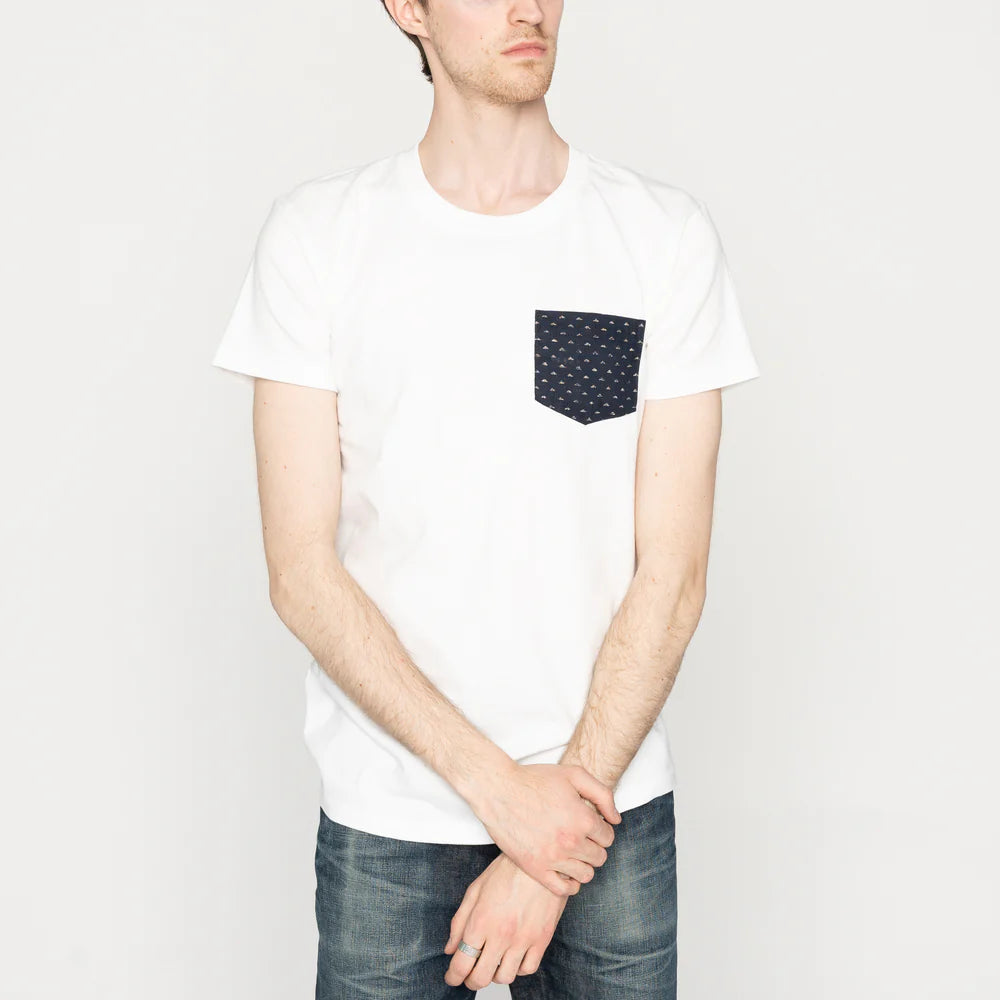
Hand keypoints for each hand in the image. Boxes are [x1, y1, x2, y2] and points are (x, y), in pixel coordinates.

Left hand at [443, 852, 575, 989]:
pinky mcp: (541, 939)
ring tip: (493, 963)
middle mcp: (500, 934)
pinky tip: (514, 957)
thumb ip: (459, 921)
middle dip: (471, 981)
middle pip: (481, 977)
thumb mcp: (475, 890)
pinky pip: (528, 969)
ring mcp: (522, 939)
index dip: (453, 976)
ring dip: (495, 975)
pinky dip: (518, 968)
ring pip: (505, 977)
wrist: (540, 859)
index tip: (452, 977)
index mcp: (480, 921)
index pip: (461, 964)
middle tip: (470, 976)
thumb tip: (450, 948)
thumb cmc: (507, 870)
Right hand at [472, 762, 620, 895]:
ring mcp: (553, 858)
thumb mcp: (573, 774)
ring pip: (585, 875)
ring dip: (583, 863)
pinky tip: (564, 869)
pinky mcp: (536, 869)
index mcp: (582, 819)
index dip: (601, 829)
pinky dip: (570, 883)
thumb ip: (602, 794)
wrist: (499, 790)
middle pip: (599, 857)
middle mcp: (570, 841)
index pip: (608, 837)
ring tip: (572, 851)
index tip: (589, 824)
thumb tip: (616, 819)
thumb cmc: (534, 780)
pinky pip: (564, 889)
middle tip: (580, 836)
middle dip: (594, 846)